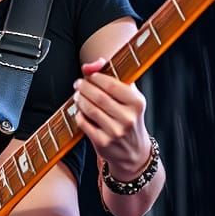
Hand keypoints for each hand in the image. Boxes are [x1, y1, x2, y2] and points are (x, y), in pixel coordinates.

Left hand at [73, 58, 151, 177]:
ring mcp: (115, 132)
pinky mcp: (103, 143)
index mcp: (136, 102)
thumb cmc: (129, 118)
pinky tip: (80, 111)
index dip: (95, 77)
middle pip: (98, 96)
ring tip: (77, 95)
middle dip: (84, 87)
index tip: (89, 76)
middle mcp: (128, 118)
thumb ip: (113, 76)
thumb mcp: (129, 97)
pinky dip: (79, 115)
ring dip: (80, 100)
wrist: (134, 152)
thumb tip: (92, 64)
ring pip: (90, 109)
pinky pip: (84, 123)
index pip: (111, 84)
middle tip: (78, 84)